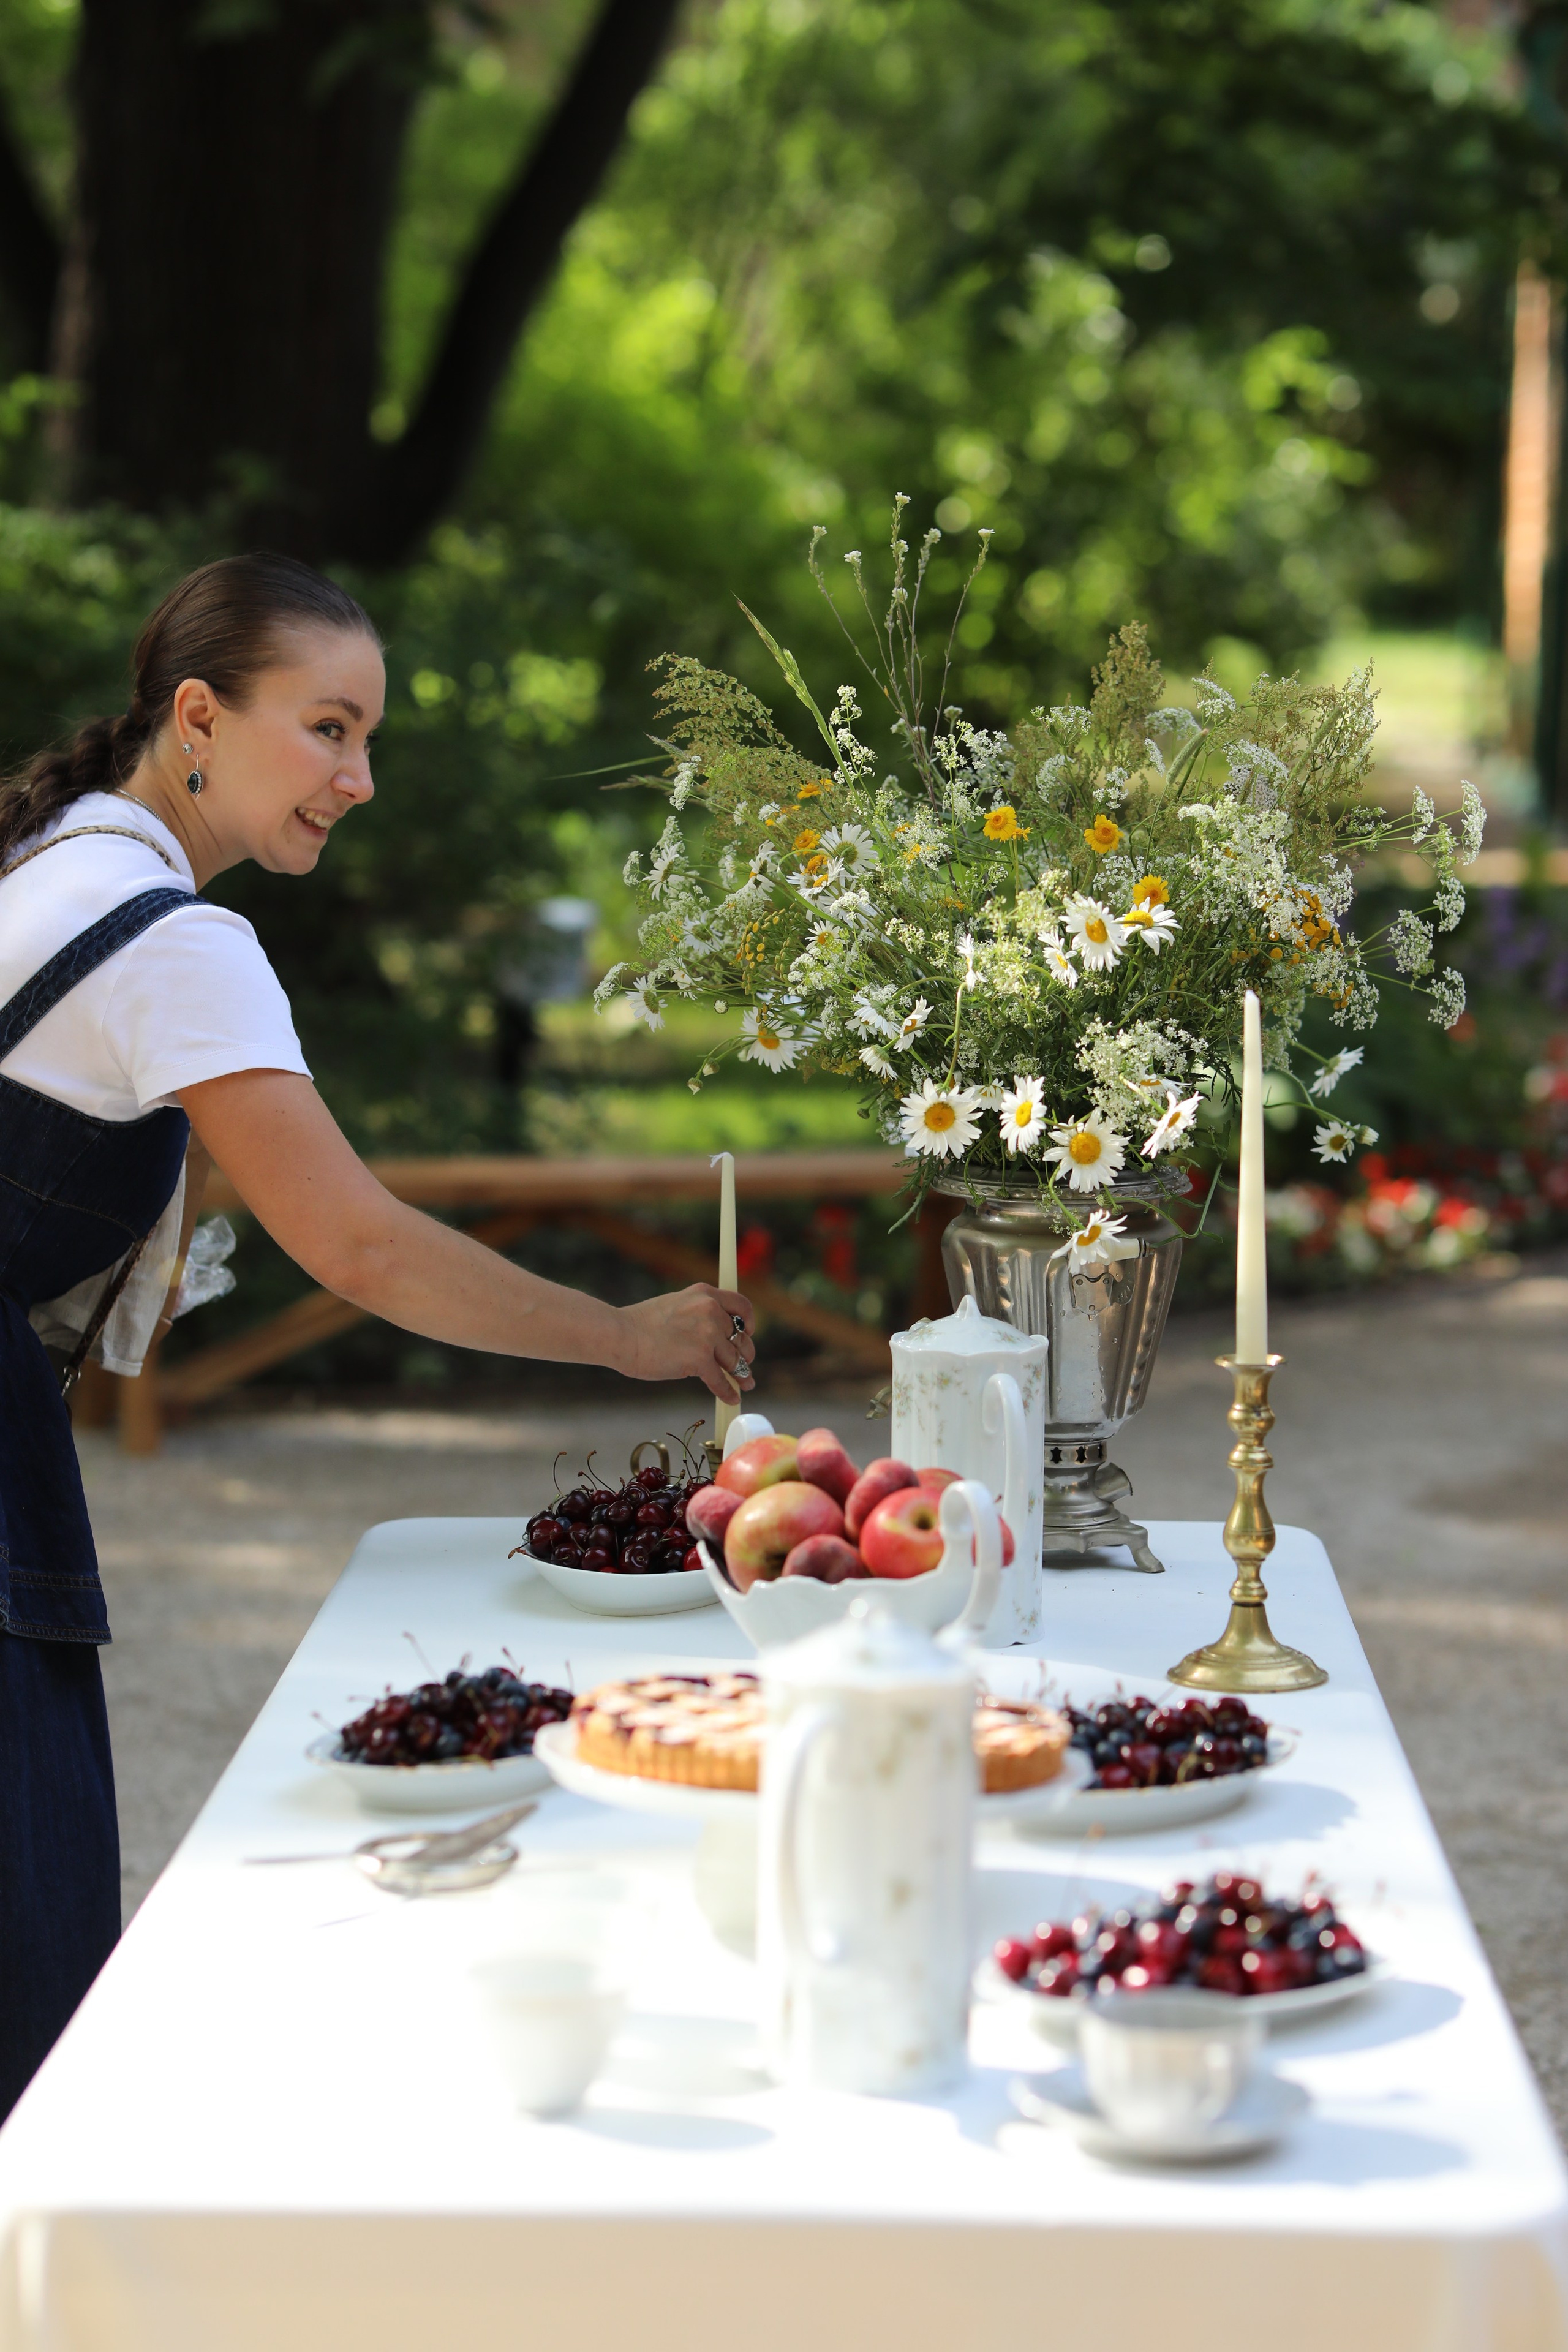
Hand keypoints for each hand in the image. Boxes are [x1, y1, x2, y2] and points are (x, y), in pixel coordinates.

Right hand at [616, 1285, 755, 1399]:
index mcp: (705, 1294)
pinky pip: (721, 1380)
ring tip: (745, 1384)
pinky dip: (728, 1392)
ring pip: (734, 1360)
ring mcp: (707, 1335)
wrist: (621, 1334)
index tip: (749, 1333)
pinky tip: (731, 1398)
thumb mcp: (676, 1305)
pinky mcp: (700, 1359)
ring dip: (741, 1375)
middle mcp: (710, 1311)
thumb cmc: (641, 1324)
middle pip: (740, 1338)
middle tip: (745, 1365)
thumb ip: (698, 1314)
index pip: (741, 1306)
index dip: (749, 1322)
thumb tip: (716, 1338)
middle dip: (745, 1354)